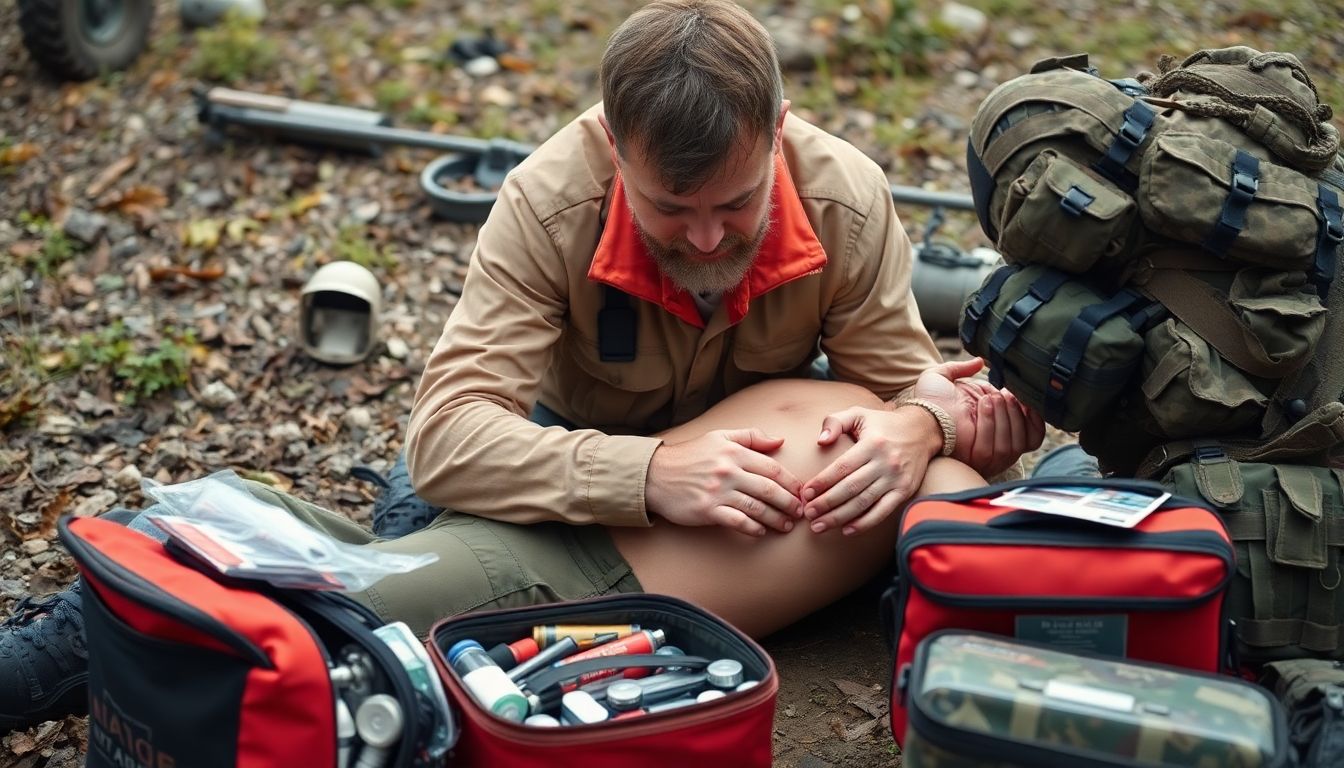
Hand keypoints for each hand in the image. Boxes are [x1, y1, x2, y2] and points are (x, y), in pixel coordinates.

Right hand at [645, 429, 804, 535]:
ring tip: (786, 525)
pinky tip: (761, 531)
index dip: (791, 482)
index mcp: (734, 452)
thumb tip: (780, 440)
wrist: (655, 474)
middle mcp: (728, 471)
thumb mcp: (719, 437)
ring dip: (776, 519)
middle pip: (769, 489)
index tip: (802, 493)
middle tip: (801, 512)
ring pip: (756, 508)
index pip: (772, 468)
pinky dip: (753, 528)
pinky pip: (737, 521)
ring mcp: (718, 491)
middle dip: (789, 503)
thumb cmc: (690, 456)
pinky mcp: (707, 510)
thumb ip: (750, 437)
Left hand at [799, 406, 940, 535]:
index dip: (822, 482)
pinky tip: (846, 530)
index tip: (805, 494)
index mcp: (872, 443)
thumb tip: (820, 441)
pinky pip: (883, 511)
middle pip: (850, 488)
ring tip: (819, 525)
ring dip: (839, 517)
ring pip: (864, 502)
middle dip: (826, 503)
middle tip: (808, 513)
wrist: (922, 430)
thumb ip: (835, 422)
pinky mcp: (905, 491)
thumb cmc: (883, 423)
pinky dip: (865, 523)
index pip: (842, 467)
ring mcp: (896, 478)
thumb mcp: (858, 413)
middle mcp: (885, 462)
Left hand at [915, 358, 1045, 476]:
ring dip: (1006, 416)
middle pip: (1025, 437)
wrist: (920, 413)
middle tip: (1003, 395)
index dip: (1032, 414)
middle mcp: (994, 442)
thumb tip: (980, 362)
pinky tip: (984, 405)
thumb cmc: (929, 398)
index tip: (1026, 397)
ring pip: (1015, 444)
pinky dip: (994, 423)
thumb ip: (962, 368)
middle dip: (1016, 411)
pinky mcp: (978, 458)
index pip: (1030, 431)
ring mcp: (987, 453)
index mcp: (994, 426)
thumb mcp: (944, 377)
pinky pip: (998, 448)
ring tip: (990, 399)